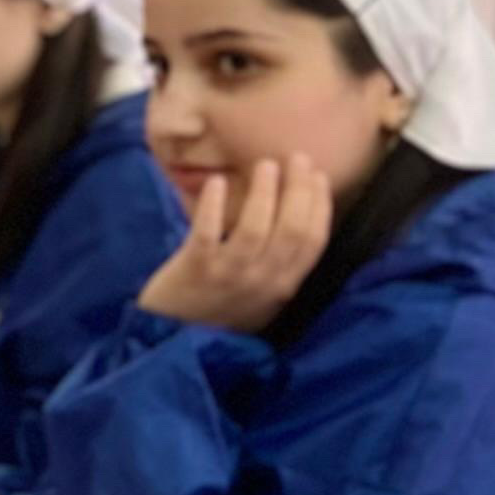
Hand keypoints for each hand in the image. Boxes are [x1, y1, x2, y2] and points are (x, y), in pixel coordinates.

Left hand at [138, 154, 339, 334]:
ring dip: (264, 193)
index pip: (313, 241)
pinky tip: (217, 183)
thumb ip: (280, 262)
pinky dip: (214, 207)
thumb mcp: (261, 291)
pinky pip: (208, 234)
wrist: (174, 337)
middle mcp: (263, 282)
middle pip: (292, 230)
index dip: (320, 205)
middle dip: (299, 190)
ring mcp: (229, 276)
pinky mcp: (195, 270)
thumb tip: (298, 211)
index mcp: (284, 285)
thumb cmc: (219, 308)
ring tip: (266, 165)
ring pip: (256, 230)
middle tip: (297, 158)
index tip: (319, 175)